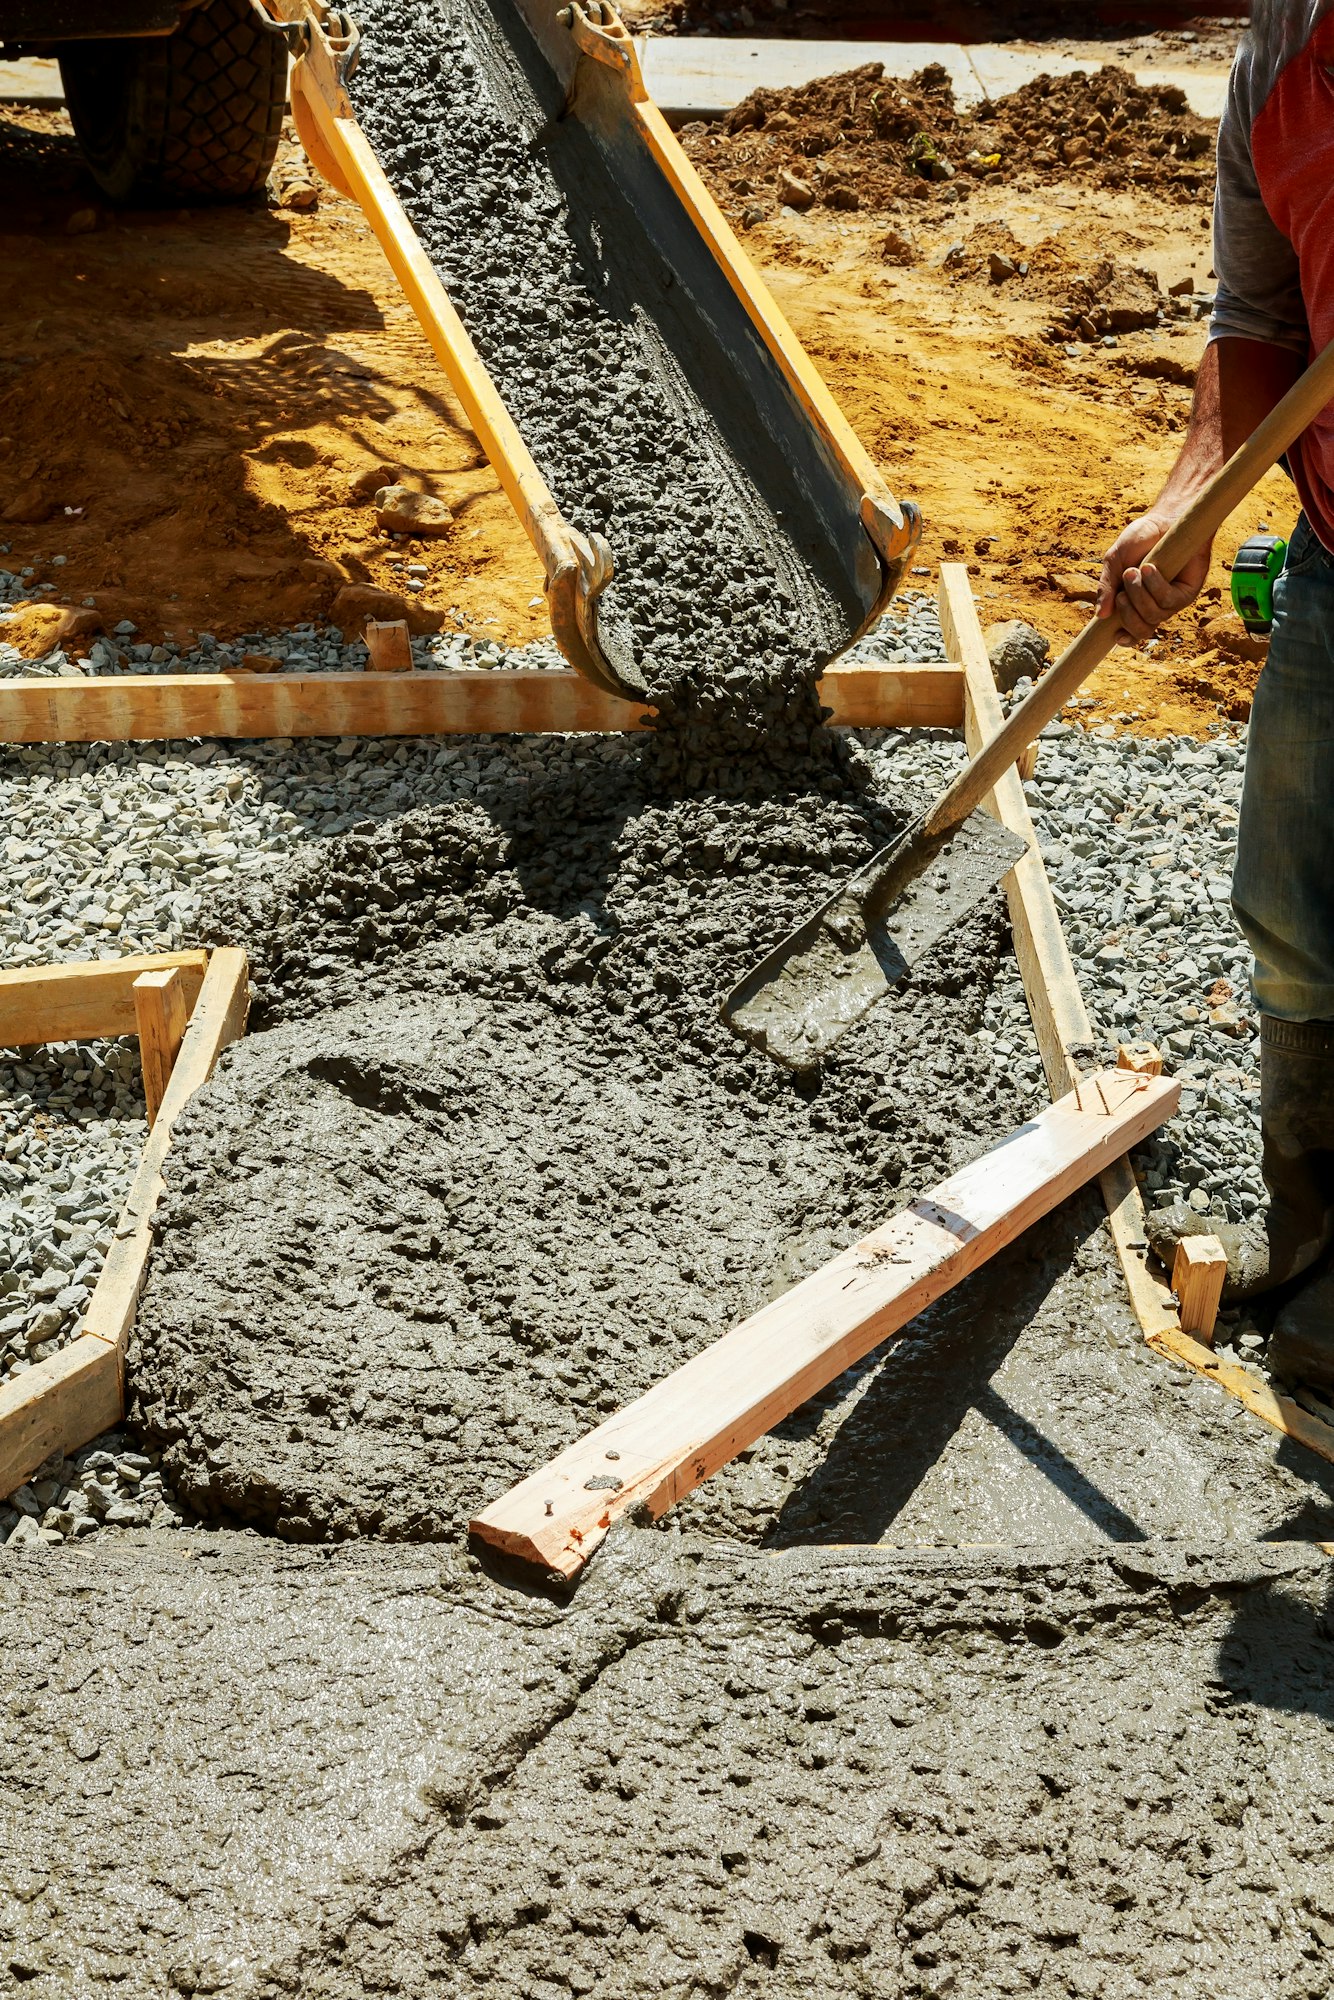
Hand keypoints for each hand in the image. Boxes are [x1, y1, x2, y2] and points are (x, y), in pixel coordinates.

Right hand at [1097, 513, 1211, 644]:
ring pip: (1153, 616)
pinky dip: (1155, 586)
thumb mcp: (1114, 562)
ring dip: (1139, 595)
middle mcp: (1155, 606)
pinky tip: (1150, 568)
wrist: (1165, 519)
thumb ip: (1105, 588)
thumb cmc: (1140, 540)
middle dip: (1128, 614)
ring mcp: (1171, 601)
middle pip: (1141, 630)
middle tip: (1121, 593)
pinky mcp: (1187, 591)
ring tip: (1134, 571)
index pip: (1132, 632)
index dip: (1125, 639)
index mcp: (1135, 603)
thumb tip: (1100, 616)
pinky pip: (1168, 601)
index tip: (1114, 636)